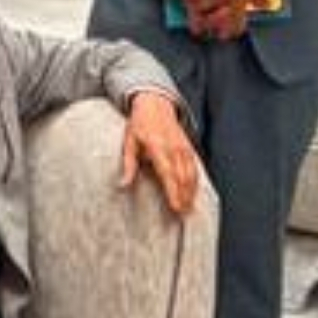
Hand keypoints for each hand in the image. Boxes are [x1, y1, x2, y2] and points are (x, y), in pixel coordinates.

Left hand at [113, 91, 200, 215]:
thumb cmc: (139, 124)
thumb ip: (128, 164)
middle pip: (183, 177)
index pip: (168, 174)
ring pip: (192, 173)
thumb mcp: (128, 142)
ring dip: (191, 192)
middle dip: (184, 196)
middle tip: (182, 214)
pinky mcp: (189, 146)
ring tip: (189, 208)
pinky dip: (195, 181)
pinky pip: (195, 167)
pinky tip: (193, 193)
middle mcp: (174, 148)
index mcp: (158, 147)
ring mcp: (184, 147)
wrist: (155, 103)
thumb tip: (122, 185)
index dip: (173, 192)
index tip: (175, 207)